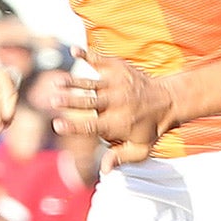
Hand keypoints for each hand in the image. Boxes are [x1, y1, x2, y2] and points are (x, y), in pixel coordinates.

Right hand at [55, 49, 167, 163]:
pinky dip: (88, 55)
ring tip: (57, 81)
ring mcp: (117, 83)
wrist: (168, 100)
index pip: (92, 126)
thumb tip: (103, 171)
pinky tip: (74, 50)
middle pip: (89, 102)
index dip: (74, 127)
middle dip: (70, 101)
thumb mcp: (140, 149)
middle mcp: (116, 102)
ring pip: (91, 82)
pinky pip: (100, 60)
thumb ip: (120, 157)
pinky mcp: (118, 68)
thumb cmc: (149, 128)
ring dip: (73, 82)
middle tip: (52, 100)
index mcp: (118, 122)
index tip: (57, 125)